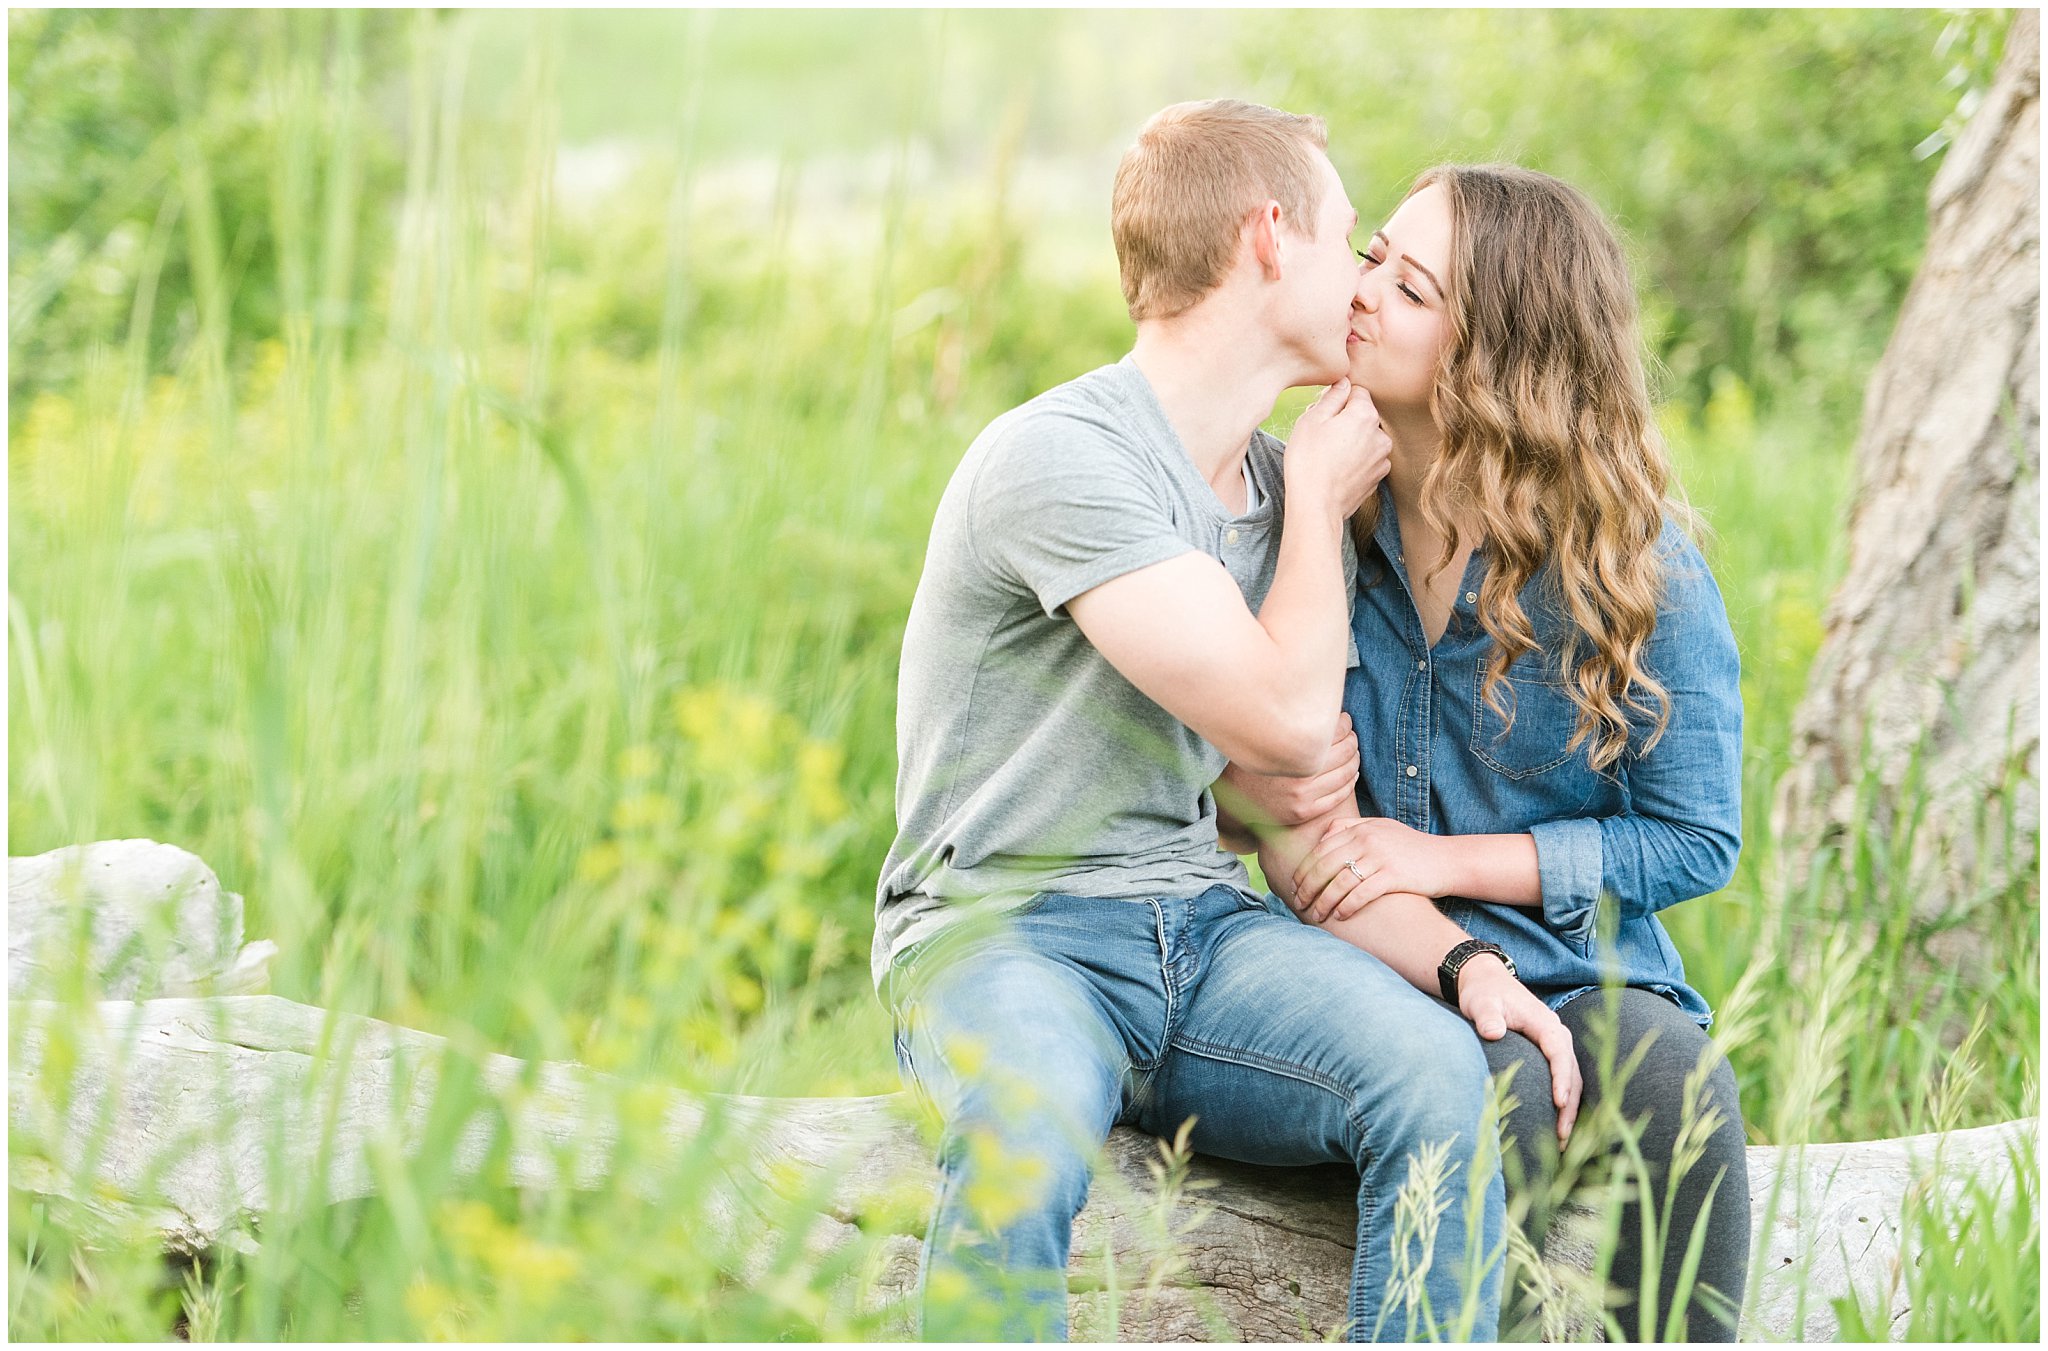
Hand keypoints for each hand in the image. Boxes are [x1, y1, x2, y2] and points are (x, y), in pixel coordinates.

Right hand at [1219, 714, 1359, 829]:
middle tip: (1351, 735)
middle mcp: (1296, 774)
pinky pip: (1340, 795)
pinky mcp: (1304, 811)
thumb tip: (1322, 701)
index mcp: (1289, 748)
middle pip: (1345, 751)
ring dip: (1355, 760)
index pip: (1333, 730)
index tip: (1344, 720)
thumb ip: (1293, 722)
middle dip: (1352, 740)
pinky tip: (1350, 773)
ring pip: (1346, 773)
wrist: (1233, 795)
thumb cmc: (1253, 757)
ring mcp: (1301, 796)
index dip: (1343, 722)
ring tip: (1353, 752)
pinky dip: (1350, 781)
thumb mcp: (1268, 734)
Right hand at [1284, 379, 1392, 518]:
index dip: (1338, 400)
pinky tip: (1338, 470)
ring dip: (1352, 442)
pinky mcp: (1378, 477)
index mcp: (1365, 414)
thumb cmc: (1308, 460)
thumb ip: (1332, 397)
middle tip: (1322, 437)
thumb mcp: (1312, 419)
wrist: (1315, 505)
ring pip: (1366, 439)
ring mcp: (1382, 458)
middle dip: (1346, 421)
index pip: (1357, 392)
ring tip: (1329, 457)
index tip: (1324, 414)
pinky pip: (1367, 459)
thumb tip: (1344, 382)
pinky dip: (1356, 461)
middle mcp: (1380, 434)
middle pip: (1363, 416)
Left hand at [1291, 816, 1449, 922]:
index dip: (1304, 868)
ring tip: (1315, 915)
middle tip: (1298, 903)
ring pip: (1340, 881)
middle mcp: (1367, 839)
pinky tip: (1339, 917)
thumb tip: (1323, 835)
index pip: (1321, 849)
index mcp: (1360, 828)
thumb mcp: (1381, 828)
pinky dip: (1346, 906)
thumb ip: (1352, 827)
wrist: (1447, 859)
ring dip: (1324, 901)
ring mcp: (1380, 857)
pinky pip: (1361, 893)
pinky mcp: (1393, 875)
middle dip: (1307, 886)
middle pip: (1325, 865)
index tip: (1294, 885)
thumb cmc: (1411, 847)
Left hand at [1456, 955, 1580, 1144]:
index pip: (1560, 1053)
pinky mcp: (1549, 1054)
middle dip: (1570, 1105)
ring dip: (1570, 1109)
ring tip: (1562, 1141)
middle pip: (1572, 1073)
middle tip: (1562, 1136)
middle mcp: (1557, 1035)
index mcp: (1546, 1023)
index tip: (1558, 1103)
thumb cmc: (1484, 993)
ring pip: (1572, 1080)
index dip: (1561, 1078)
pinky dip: (1564, 1102)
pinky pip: (1563, 1079)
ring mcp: (1555, 1045)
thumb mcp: (1482, 1002)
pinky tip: (1557, 1125)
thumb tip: (1493, 1032)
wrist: (1486, 983)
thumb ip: (1488, 1016)